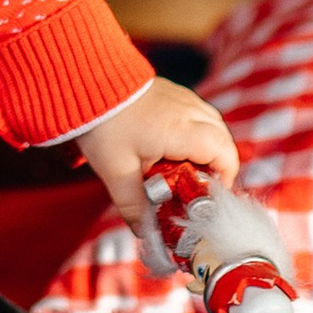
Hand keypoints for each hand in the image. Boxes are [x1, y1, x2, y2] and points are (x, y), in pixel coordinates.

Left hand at [76, 75, 238, 231]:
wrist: (86, 79)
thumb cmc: (105, 124)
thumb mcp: (117, 172)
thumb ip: (133, 206)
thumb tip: (145, 233)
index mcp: (185, 132)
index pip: (226, 158)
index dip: (222, 180)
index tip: (202, 195)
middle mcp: (192, 112)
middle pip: (223, 143)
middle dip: (214, 167)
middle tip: (188, 185)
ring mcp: (185, 98)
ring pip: (212, 127)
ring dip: (204, 149)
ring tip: (176, 167)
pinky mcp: (174, 92)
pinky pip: (198, 115)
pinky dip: (193, 132)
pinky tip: (166, 145)